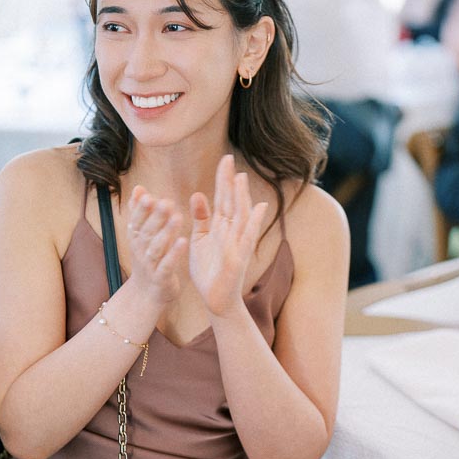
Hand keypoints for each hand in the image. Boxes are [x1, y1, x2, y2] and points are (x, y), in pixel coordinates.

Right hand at [125, 186, 187, 306]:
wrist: (147, 294)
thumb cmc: (148, 259)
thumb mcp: (141, 235)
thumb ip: (140, 212)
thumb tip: (139, 188)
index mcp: (136, 238)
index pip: (136, 221)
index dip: (140, 209)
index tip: (148, 195)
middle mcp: (140, 251)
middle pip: (146, 232)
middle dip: (155, 217)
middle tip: (167, 202)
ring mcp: (150, 266)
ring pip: (156, 248)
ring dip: (166, 232)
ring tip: (178, 217)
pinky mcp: (161, 278)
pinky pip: (167, 265)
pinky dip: (174, 254)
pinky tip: (184, 241)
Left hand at [188, 154, 267, 316]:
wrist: (215, 299)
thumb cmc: (209, 270)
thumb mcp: (200, 239)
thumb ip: (201, 218)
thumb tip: (198, 194)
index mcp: (221, 227)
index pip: (223, 198)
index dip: (223, 179)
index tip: (224, 159)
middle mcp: (232, 232)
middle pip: (232, 202)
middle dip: (230, 182)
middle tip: (229, 158)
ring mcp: (238, 244)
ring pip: (241, 216)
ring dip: (242, 197)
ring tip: (241, 178)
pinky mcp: (239, 258)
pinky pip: (247, 238)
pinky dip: (254, 224)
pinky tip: (260, 208)